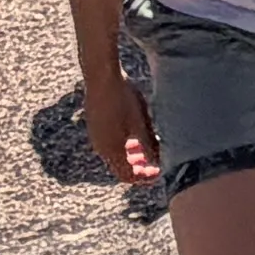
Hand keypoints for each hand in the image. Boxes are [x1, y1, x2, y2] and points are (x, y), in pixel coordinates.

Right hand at [81, 71, 163, 192]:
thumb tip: (158, 163)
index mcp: (112, 151)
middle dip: (140, 167)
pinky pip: (111, 143)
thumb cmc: (123, 99)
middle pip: (121, 167)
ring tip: (149, 147)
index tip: (159, 171)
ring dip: (133, 156)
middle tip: (157, 162)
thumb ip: (148, 146)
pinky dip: (125, 145)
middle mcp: (101, 147)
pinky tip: (137, 133)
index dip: (144, 177)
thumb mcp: (140, 123)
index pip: (128, 176)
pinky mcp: (95, 125)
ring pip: (116, 155)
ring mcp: (96, 136)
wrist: (102, 76)